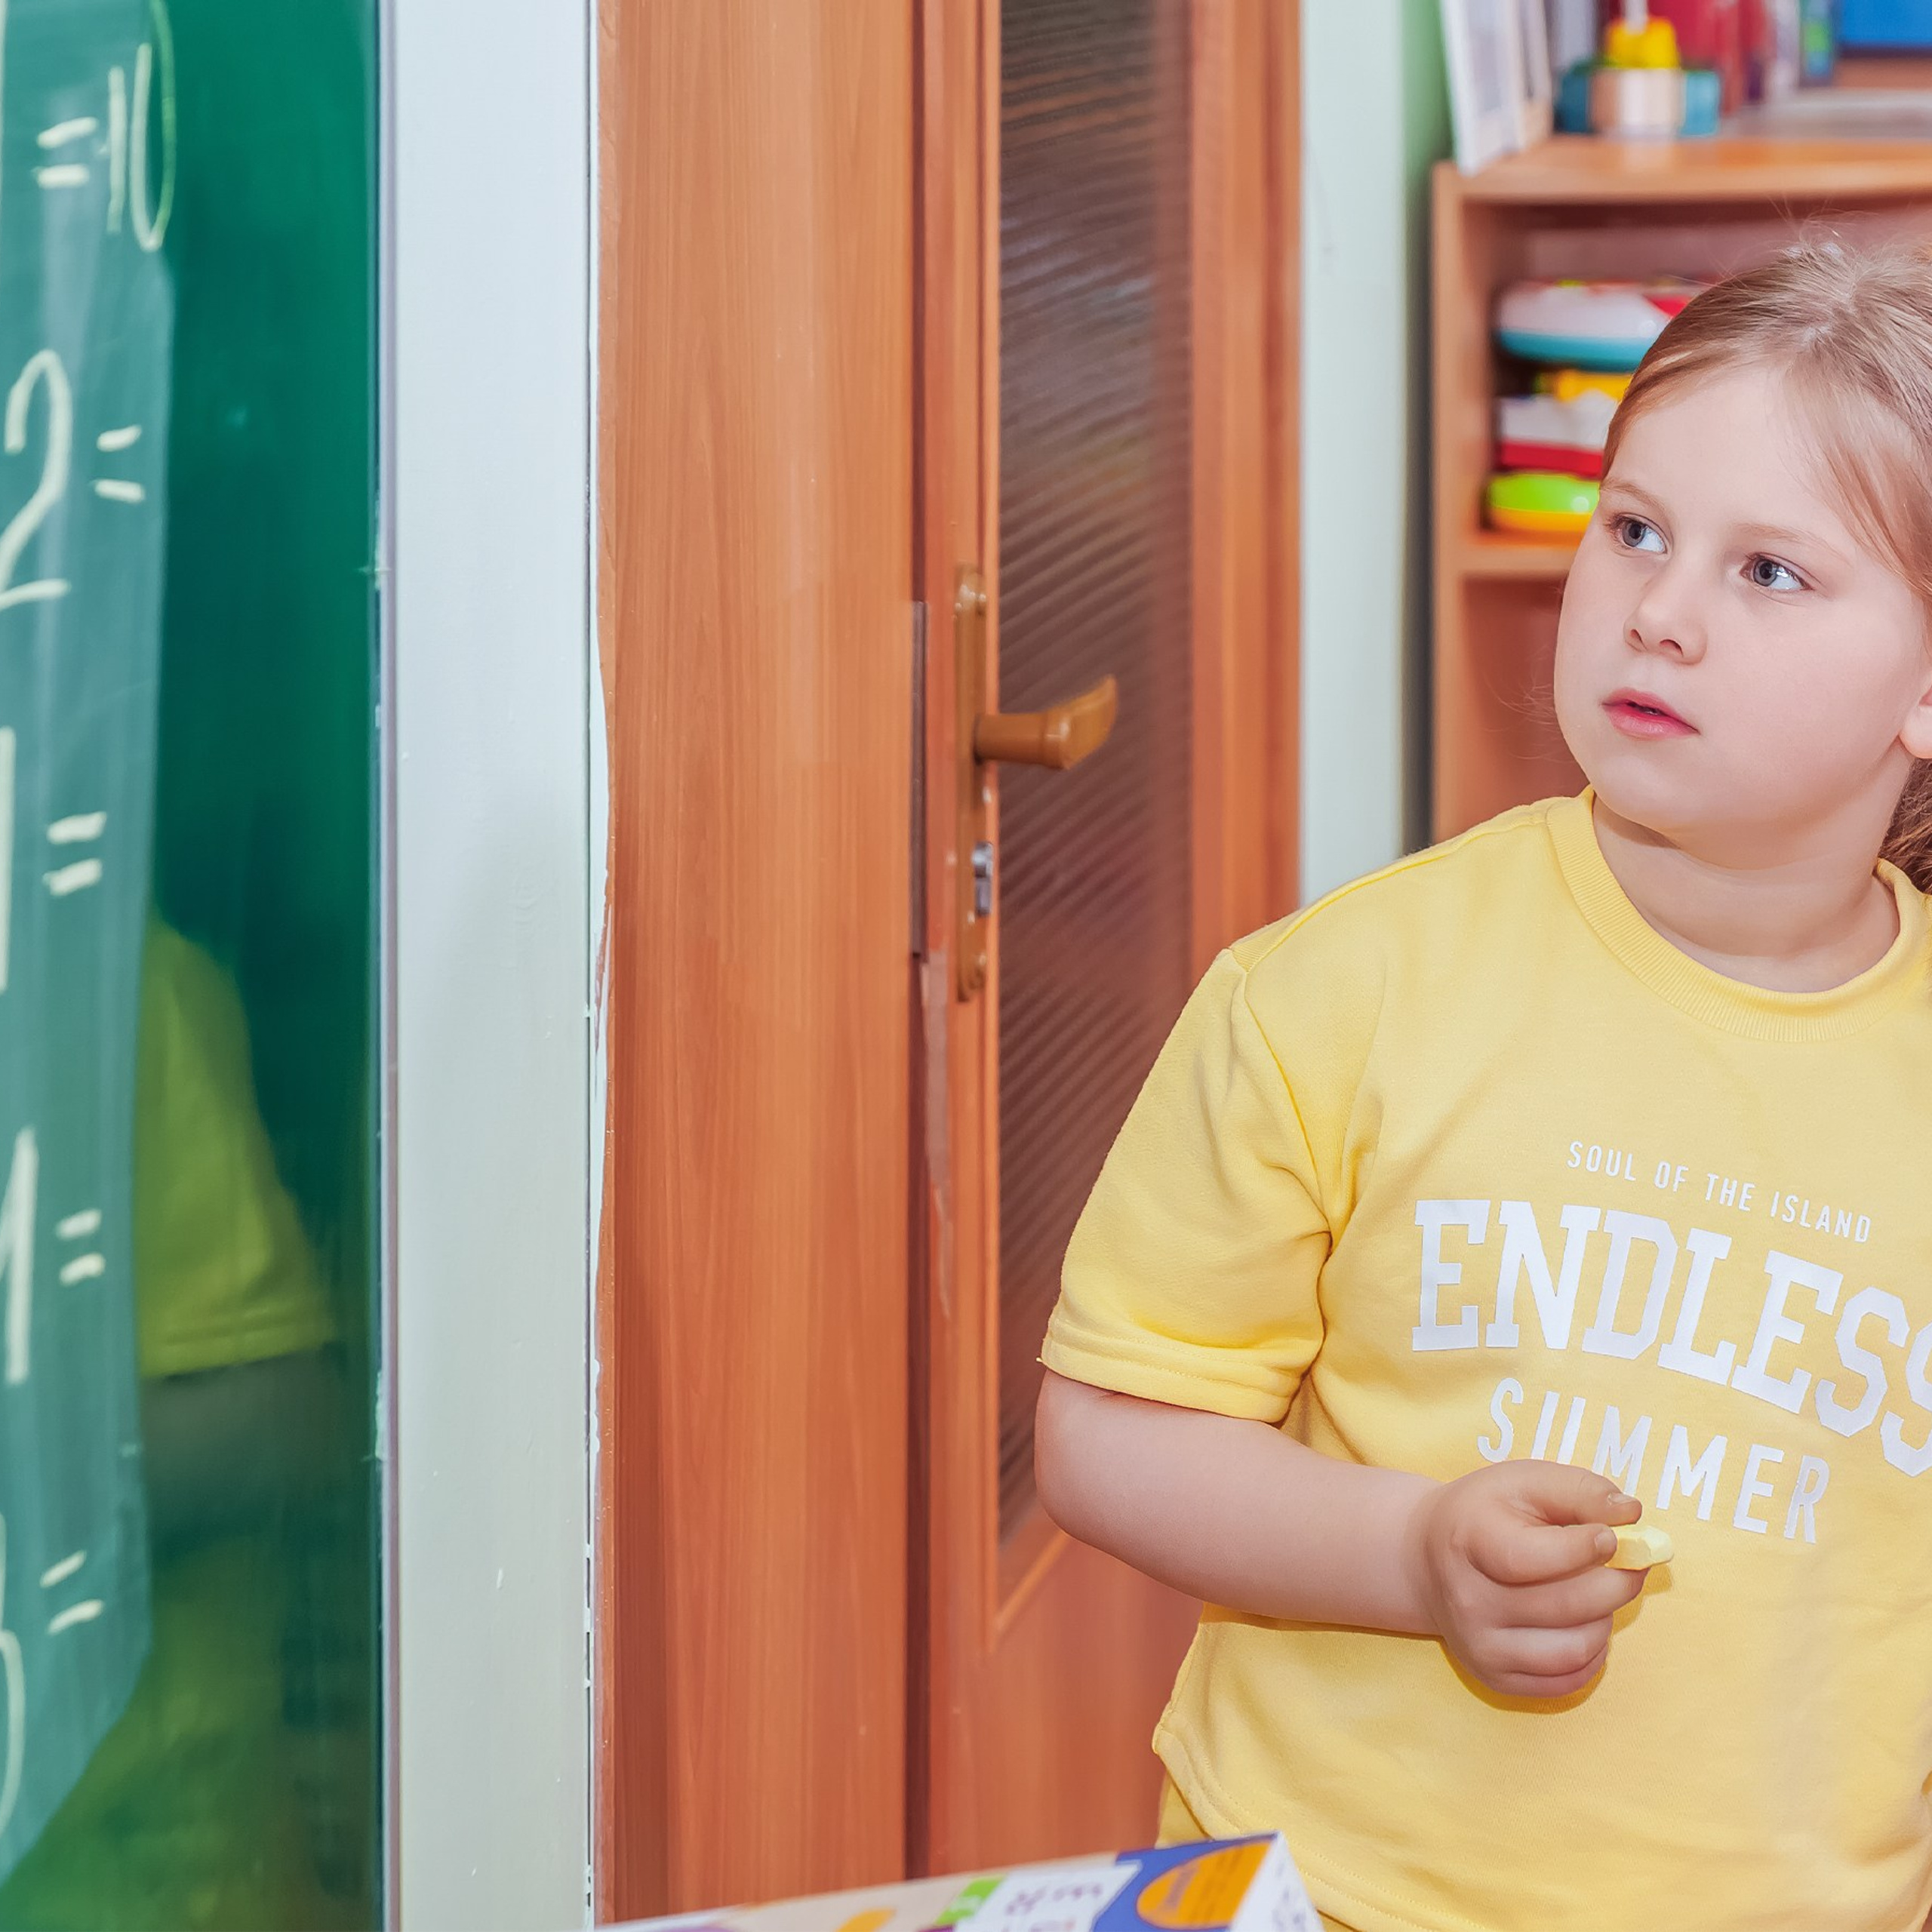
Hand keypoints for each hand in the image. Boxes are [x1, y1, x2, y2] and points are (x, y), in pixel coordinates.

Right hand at [1406, 1461, 1647, 1698]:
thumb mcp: (1523, 1482)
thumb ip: (1580, 1490)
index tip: (1611, 1536)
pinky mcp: (1495, 1679)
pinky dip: (1593, 1653)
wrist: (1426, 1561)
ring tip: (1601, 1592)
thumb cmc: (1485, 1514)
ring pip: (1574, 1649)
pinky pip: (1568, 1681)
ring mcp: (1480, 1646)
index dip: (1583, 1549)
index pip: (1529, 1558)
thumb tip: (1631, 1514)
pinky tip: (1585, 1622)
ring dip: (1606, 1619)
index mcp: (1467, 1540)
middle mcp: (1467, 1601)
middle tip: (1632, 1562)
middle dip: (1617, 1582)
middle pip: (1565, 1606)